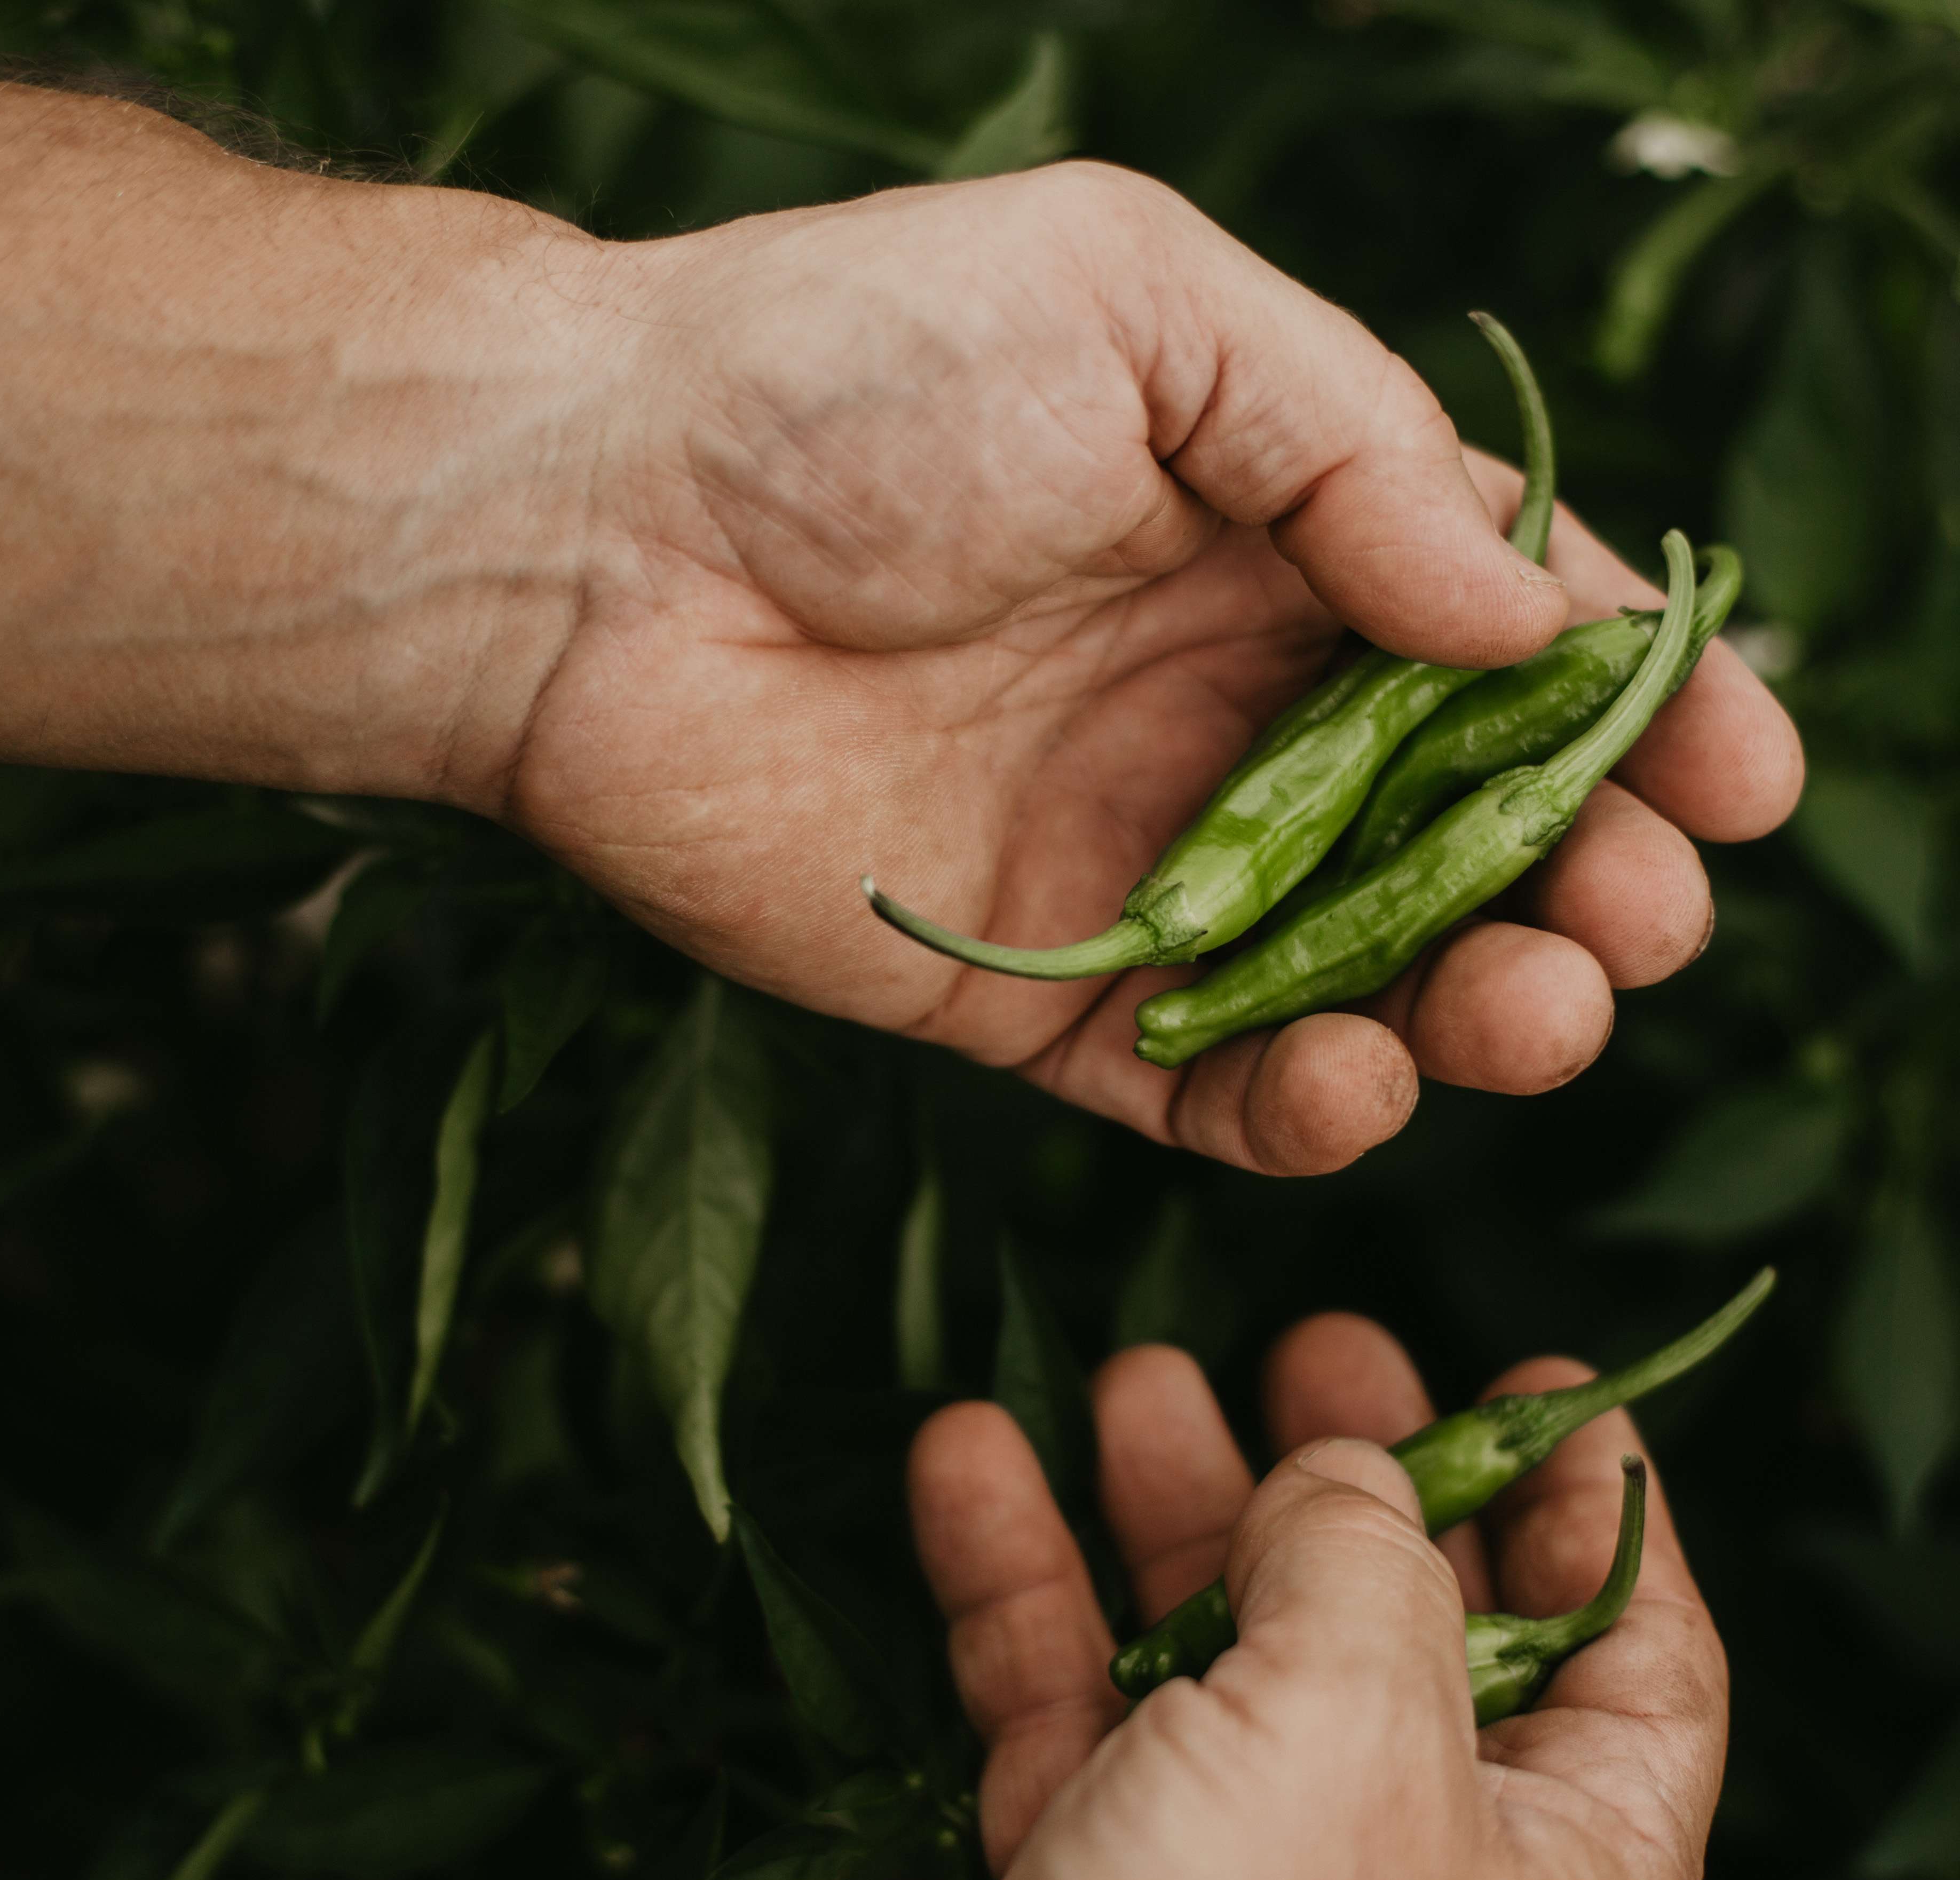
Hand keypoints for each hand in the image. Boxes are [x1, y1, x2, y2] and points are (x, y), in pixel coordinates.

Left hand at [499, 167, 1800, 1174]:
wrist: (598, 533)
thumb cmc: (853, 373)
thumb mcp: (1141, 308)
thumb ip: (1353, 450)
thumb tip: (1518, 619)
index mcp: (1276, 552)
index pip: (1508, 658)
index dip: (1641, 721)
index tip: (1743, 773)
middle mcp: (1222, 721)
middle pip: (1465, 843)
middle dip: (1587, 888)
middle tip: (1636, 919)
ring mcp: (1137, 869)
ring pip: (1365, 983)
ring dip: (1478, 1013)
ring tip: (1530, 1005)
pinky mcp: (1034, 995)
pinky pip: (1202, 1087)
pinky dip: (1299, 1109)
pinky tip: (1354, 1079)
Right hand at [807, 1318, 1727, 1879]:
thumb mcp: (1350, 1727)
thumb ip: (1365, 1561)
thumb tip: (1342, 1475)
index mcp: (1556, 1869)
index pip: (1633, 1659)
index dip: (1598, 1510)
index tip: (1542, 1381)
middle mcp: (1409, 1874)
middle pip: (1404, 1625)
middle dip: (1353, 1480)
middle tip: (1315, 1350)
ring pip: (1218, 1649)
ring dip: (1168, 1510)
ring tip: (1131, 1383)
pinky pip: (1063, 1697)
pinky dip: (1018, 1580)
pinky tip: (968, 1461)